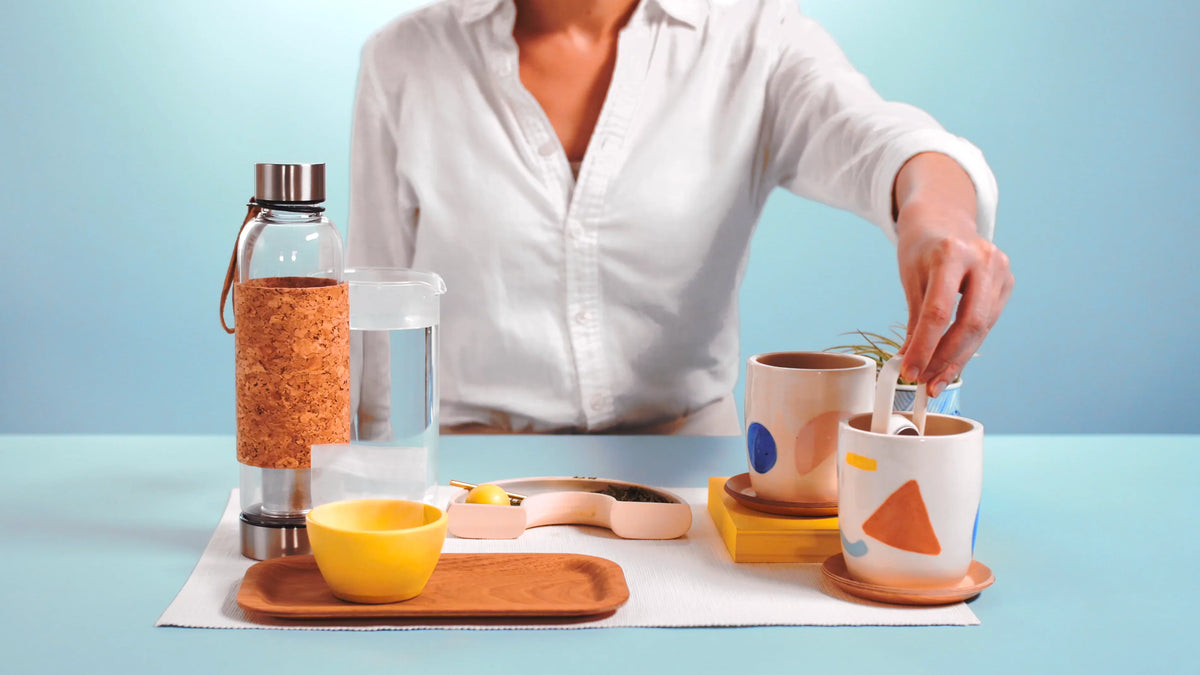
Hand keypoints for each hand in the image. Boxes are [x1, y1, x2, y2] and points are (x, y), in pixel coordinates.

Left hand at [893, 154, 1013, 395]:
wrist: (943, 218)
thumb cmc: (921, 247)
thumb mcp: (910, 277)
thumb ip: (915, 320)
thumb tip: (909, 363)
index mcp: (951, 253)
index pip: (939, 312)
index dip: (924, 347)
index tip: (908, 371)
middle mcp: (983, 259)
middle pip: (969, 323)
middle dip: (945, 359)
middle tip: (925, 384)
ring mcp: (1001, 270)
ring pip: (982, 327)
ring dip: (957, 358)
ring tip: (934, 380)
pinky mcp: (1007, 281)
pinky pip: (988, 321)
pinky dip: (968, 344)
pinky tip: (951, 361)